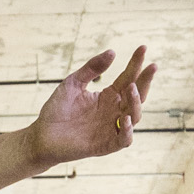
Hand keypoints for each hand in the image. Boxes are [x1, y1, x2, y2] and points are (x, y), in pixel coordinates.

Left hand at [28, 45, 155, 165]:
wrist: (42, 135)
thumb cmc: (57, 109)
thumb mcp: (73, 83)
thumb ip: (91, 69)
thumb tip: (112, 52)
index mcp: (108, 96)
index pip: (128, 78)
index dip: (136, 64)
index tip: (143, 47)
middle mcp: (114, 111)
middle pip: (137, 95)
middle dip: (145, 81)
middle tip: (152, 66)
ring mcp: (111, 128)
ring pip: (135, 116)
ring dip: (136, 103)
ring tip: (131, 88)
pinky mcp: (105, 145)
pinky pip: (123, 140)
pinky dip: (127, 131)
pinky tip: (124, 119)